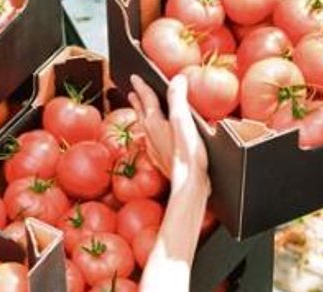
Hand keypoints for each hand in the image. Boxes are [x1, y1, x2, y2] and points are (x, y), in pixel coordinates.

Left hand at [129, 75, 208, 194]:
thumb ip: (177, 98)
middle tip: (132, 92)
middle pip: (142, 113)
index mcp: (154, 122)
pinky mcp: (162, 160)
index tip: (135, 77)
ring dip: (142, 116)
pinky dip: (150, 133)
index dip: (142, 86)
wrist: (189, 183)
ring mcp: (155, 148)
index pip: (146, 99)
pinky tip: (153, 137)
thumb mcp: (183, 120)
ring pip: (145, 127)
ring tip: (141, 110)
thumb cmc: (187, 153)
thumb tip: (176, 79)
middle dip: (138, 101)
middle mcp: (150, 134)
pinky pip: (151, 140)